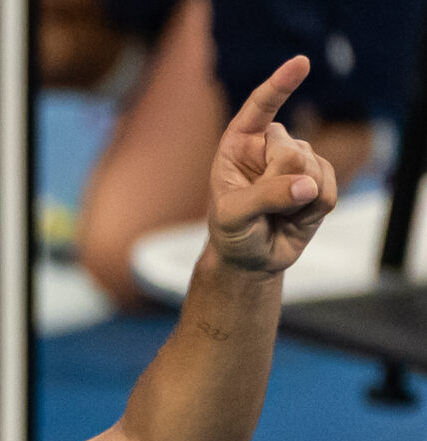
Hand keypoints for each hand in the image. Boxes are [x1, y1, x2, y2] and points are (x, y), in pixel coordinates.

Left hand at [206, 56, 337, 273]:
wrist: (251, 258)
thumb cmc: (232, 231)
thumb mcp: (233, 215)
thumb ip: (264, 197)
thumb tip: (306, 185)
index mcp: (239, 144)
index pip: (260, 108)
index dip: (280, 85)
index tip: (301, 63)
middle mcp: (270, 147)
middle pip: (292, 149)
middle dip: (280, 181)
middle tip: (260, 206)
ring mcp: (299, 162)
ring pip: (313, 169)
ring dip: (296, 198)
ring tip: (275, 213)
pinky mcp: (320, 182)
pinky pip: (328, 189)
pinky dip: (313, 208)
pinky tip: (296, 217)